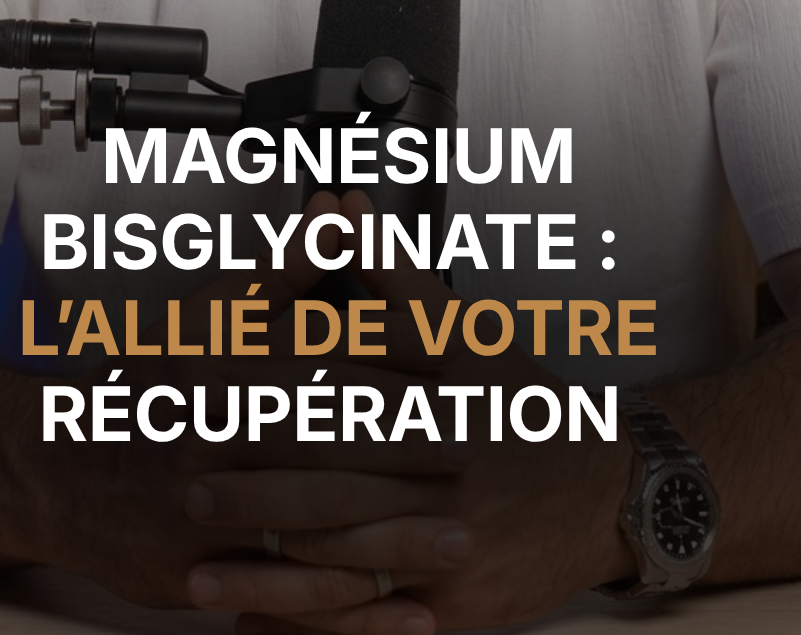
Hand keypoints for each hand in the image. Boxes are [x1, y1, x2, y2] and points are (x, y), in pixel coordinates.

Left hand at [178, 194, 631, 630]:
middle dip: (259, 488)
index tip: (218, 394)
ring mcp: (451, 551)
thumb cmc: (526, 406)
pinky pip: (367, 621)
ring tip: (201, 555)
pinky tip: (252, 619)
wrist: (611, 494)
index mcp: (445, 407)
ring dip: (267, 564)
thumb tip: (344, 206)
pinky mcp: (453, 610)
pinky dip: (306, 624)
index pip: (351, 400)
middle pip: (340, 484)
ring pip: (345, 560)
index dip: (279, 399)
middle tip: (188, 481)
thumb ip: (396, 272)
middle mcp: (448, 481)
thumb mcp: (470, 333)